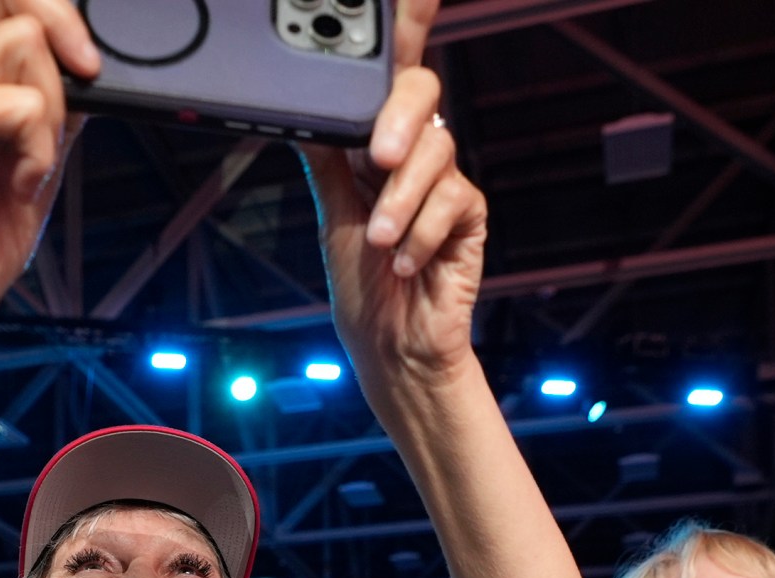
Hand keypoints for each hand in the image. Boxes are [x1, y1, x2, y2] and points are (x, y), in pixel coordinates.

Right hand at [0, 0, 96, 347]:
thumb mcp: (42, 146)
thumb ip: (59, 97)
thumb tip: (89, 60)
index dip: (47, 0)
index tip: (81, 48)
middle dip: (63, 25)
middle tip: (84, 76)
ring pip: (29, 40)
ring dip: (52, 107)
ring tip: (32, 157)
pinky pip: (25, 103)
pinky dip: (40, 149)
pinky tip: (20, 180)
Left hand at [303, 3, 485, 388]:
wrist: (391, 348)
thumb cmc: (362, 289)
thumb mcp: (330, 216)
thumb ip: (326, 161)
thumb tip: (305, 111)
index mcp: (373, 144)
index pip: (388, 76)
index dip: (405, 26)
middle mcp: (412, 154)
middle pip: (421, 92)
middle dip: (398, 118)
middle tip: (377, 157)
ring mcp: (443, 183)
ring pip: (436, 151)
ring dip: (400, 201)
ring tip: (379, 241)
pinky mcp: (468, 216)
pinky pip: (454, 198)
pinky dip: (422, 231)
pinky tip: (405, 259)